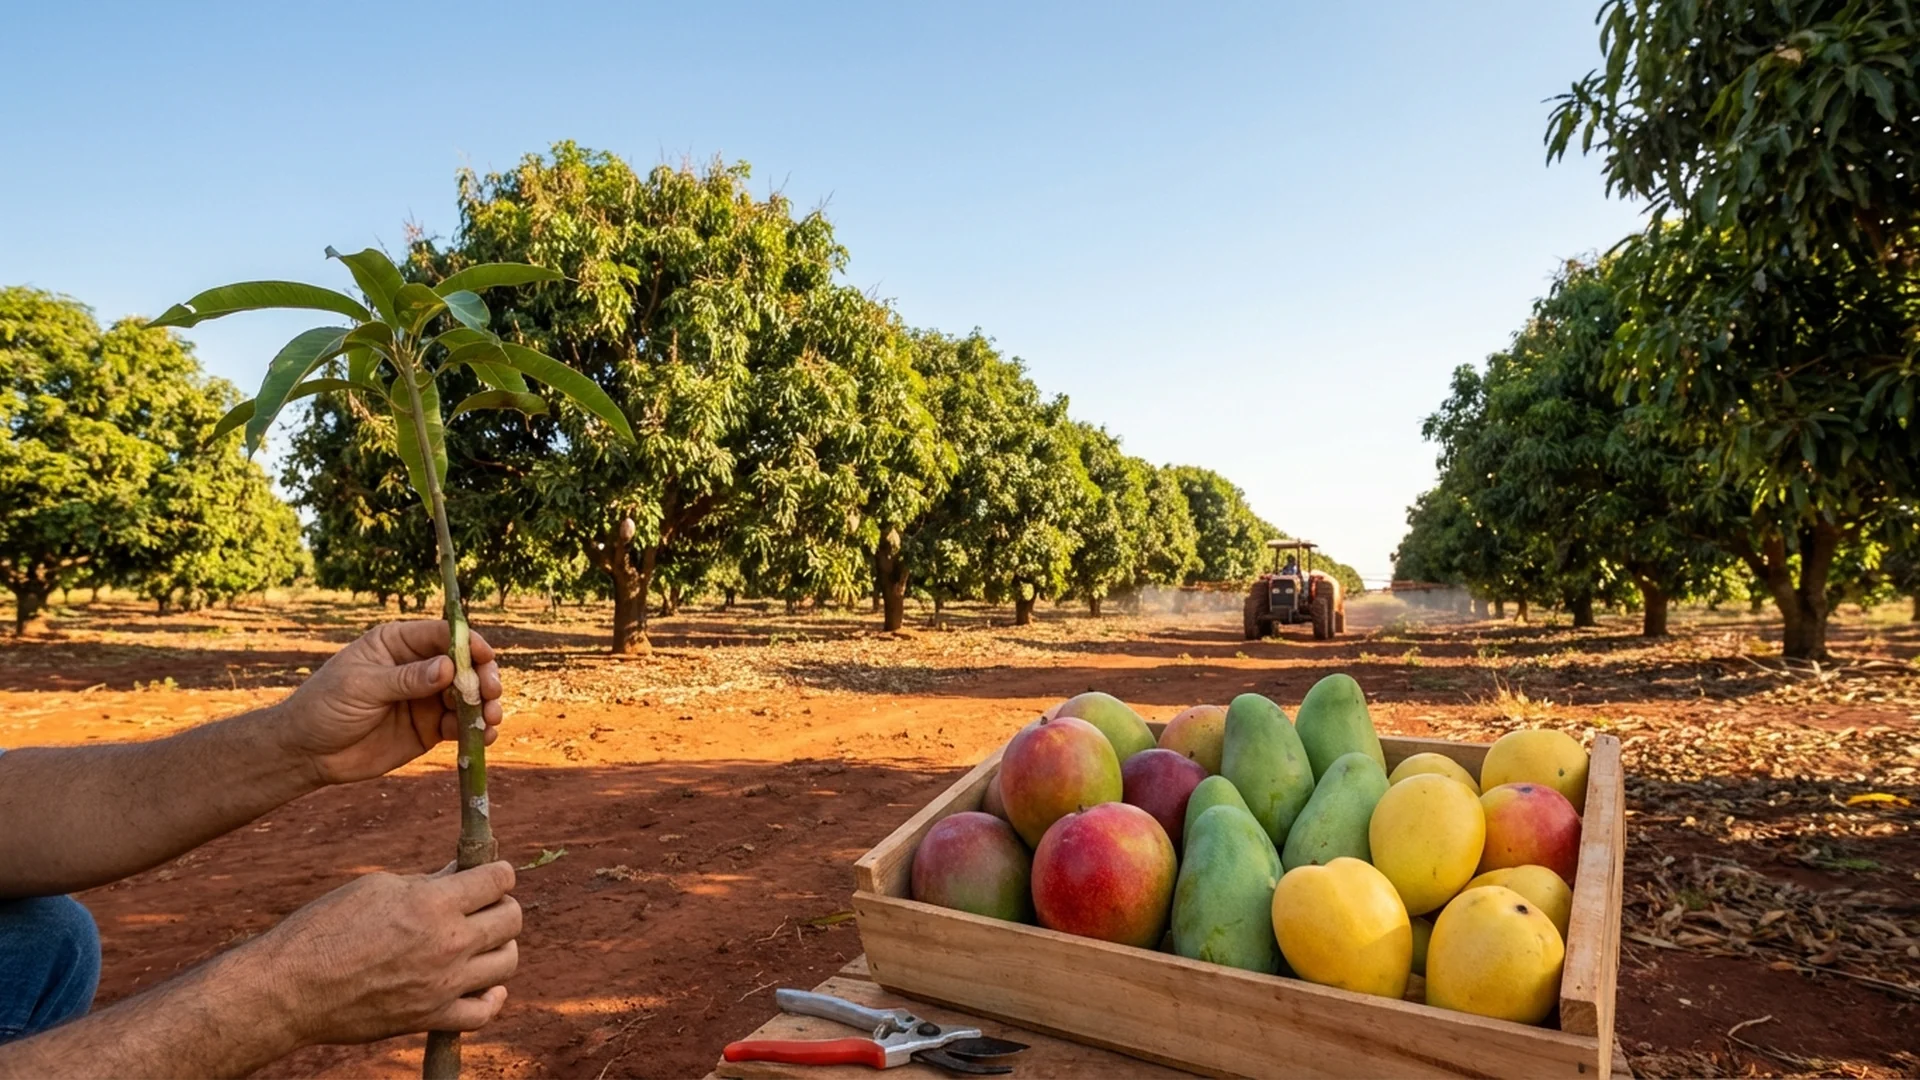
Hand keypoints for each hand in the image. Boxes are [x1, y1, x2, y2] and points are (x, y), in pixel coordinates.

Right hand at [241, 862, 520, 1045]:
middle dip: (502, 904)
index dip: (498, 872)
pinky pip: (484, 1012)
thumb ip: (427, 882)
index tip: (489, 874)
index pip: (499, 879)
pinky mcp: (431, 1018)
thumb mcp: (377, 888)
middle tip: (482, 905)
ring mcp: (443, 985)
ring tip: (481, 940)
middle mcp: (448, 944)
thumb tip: (460, 873)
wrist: (290, 989)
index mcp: (433, 904)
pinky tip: (485, 983)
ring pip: (508, 962)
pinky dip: (492, 997)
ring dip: (502, 946)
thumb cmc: (324, 929)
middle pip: (512, 918)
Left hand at [277, 620, 504, 784]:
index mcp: (398, 643)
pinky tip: (484, 736)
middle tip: (491, 693)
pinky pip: (461, 725)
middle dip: (482, 677)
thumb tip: (448, 668)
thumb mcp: (361, 687)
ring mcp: (426, 698)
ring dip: (485, 705)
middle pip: (464, 665)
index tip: (484, 659)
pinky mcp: (430, 728)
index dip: (468, 645)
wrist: (307, 753)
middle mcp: (419, 667)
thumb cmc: (324, 707)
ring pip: (468, 696)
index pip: (443, 635)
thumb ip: (405, 679)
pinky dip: (476, 730)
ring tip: (490, 718)